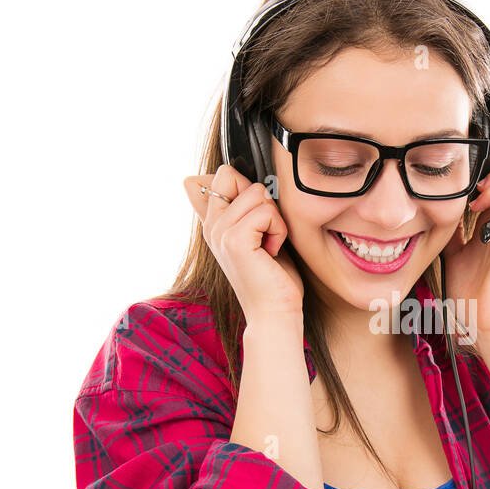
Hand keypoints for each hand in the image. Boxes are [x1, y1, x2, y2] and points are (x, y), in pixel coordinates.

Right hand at [182, 166, 303, 320]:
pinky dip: (278, 230)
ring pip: (256, 193)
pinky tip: (272, 252)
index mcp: (214, 223)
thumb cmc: (273, 278)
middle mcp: (211, 226)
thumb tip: (221, 180)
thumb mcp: (258, 235)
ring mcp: (219, 232)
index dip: (249, 189)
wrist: (274, 313)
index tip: (258, 222)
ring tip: (269, 245)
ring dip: (274, 218)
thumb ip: (245, 208)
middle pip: (233, 176)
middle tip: (265, 234)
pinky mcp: (234, 240)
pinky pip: (266, 212)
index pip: (222, 176)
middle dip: (262, 201)